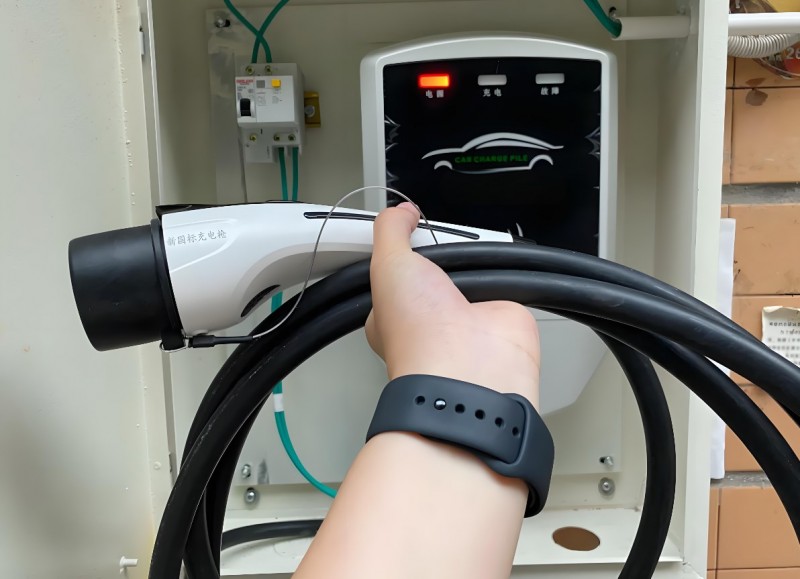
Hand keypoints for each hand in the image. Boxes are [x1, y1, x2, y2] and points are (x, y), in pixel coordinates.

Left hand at [365, 203, 540, 407]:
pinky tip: (495, 278)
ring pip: (470, 273)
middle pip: (436, 269)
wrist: (467, 365)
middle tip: (440, 251)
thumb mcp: (388, 264)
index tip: (404, 230)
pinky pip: (504, 282)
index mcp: (393, 312)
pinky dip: (503, 275)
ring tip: (465, 266)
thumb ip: (390, 230)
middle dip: (440, 256)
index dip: (399, 252)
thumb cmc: (417, 334)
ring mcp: (466, 317)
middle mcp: (429, 318)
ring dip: (471, 266)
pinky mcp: (499, 314)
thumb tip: (401, 211)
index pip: (394, 274)